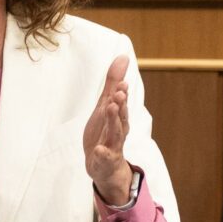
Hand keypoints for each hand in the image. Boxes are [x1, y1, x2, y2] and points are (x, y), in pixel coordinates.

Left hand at [83, 55, 132, 204]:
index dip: (122, 94)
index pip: (121, 104)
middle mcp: (118, 130)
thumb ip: (113, 84)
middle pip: (120, 116)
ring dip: (113, 121)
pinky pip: (104, 156)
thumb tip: (123, 57)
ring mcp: (112, 145)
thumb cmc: (106, 131)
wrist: (105, 165)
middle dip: (120, 104)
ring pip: (114, 133)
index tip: (122, 83)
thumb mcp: (106, 106)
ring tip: (110, 108)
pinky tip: (99, 150)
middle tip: (118, 92)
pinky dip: (102, 153)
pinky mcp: (104, 159)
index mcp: (119, 117)